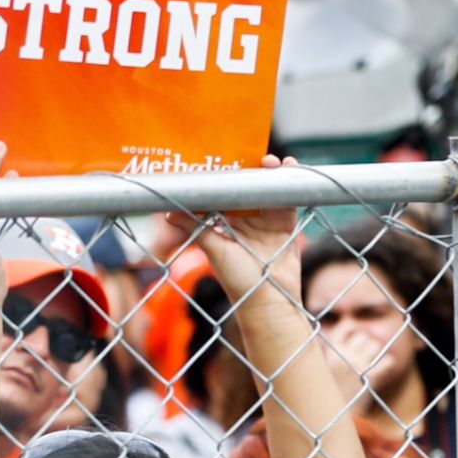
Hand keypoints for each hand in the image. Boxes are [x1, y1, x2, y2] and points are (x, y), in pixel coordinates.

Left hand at [168, 154, 301, 305]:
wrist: (269, 301)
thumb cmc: (238, 280)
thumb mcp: (214, 250)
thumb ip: (195, 228)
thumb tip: (167, 213)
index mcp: (224, 225)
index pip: (223, 195)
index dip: (226, 178)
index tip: (225, 159)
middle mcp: (244, 221)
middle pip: (248, 189)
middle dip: (250, 171)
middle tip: (251, 156)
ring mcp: (266, 222)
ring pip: (268, 191)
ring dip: (270, 174)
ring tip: (270, 161)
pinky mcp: (285, 225)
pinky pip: (288, 200)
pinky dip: (290, 184)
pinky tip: (289, 168)